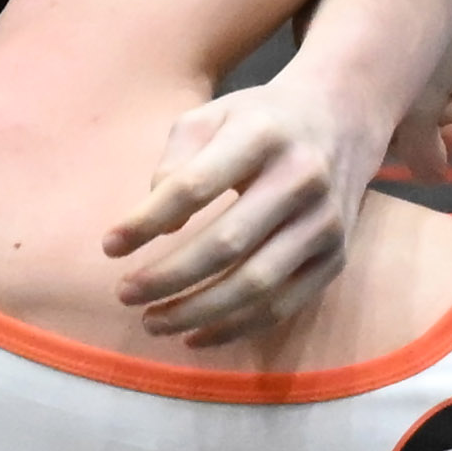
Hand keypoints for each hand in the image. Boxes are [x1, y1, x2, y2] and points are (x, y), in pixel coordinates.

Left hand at [104, 74, 389, 344]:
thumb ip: (176, 160)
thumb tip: (158, 225)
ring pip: (256, 284)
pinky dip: (236, 328)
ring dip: (197, 312)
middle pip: (226, 243)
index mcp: (262, 134)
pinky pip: (284, 305)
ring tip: (152, 322)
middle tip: (124, 294)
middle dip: (167, 277)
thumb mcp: (213, 115)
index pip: (194, 186)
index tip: (109, 246)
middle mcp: (301, 177)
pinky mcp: (335, 255)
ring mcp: (324, 221)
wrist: (342, 118)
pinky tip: (196, 335)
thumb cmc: (259, 121)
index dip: (146, 221)